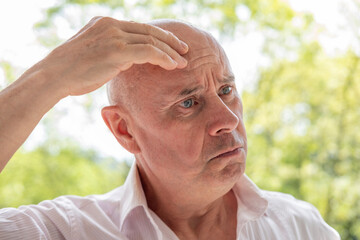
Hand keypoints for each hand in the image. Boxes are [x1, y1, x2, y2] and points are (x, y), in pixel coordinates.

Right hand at [35, 17, 187, 96]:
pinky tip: (173, 65)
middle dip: (170, 41)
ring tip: (183, 61)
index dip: (159, 37)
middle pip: (150, 30)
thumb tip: (129, 59)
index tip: (172, 45)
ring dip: (171, 52)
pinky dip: (164, 58)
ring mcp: (114, 36)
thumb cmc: (72, 72)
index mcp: (106, 23)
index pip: (140, 28)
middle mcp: (111, 25)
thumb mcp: (93, 54)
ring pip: (152, 41)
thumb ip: (112, 51)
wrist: (53, 76)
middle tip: (184, 50)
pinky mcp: (116, 50)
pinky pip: (149, 51)